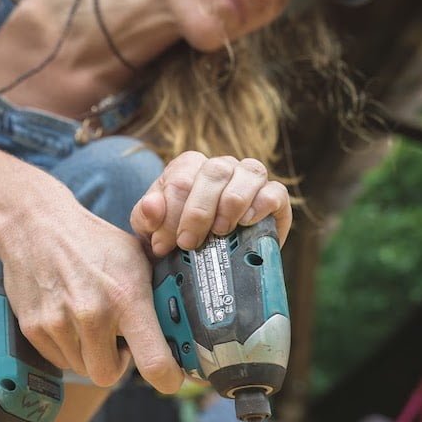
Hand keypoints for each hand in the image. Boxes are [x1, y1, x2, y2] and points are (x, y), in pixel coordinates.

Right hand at [0, 199, 183, 394]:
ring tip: (89, 323)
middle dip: (116, 363)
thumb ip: (158, 293)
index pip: (154, 362)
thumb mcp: (136, 257)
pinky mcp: (33, 328)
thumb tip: (185, 323)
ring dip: (89, 353)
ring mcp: (58, 323)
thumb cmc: (90, 241)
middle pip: (109, 375)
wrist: (34, 224)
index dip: (167, 378)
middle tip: (117, 340)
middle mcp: (92, 315)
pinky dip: (66, 347)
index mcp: (126, 297)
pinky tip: (68, 320)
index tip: (169, 377)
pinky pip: (58, 359)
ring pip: (82, 368)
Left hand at [129, 152, 291, 256]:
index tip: (165, 244)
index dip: (171, 214)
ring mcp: (249, 177)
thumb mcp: (151, 229)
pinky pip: (274, 191)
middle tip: (189, 243)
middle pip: (214, 173)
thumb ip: (146, 216)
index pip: (180, 179)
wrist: (202, 256)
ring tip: (220, 231)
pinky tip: (247, 222)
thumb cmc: (175, 236)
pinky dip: (261, 205)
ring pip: (248, 173)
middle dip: (198, 212)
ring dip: (232, 203)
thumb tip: (151, 205)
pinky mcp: (274, 196)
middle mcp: (221, 165)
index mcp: (188, 166)